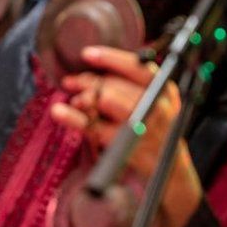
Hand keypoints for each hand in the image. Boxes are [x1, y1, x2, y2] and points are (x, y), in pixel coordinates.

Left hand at [49, 46, 202, 226]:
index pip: (138, 67)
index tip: (87, 54)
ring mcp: (145, 127)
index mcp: (165, 91)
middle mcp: (159, 107)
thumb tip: (82, 75)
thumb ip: (122, 86)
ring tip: (74, 100)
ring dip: (84, 98)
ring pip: (106, 101)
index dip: (111, 58)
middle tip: (70, 82)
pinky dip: (73, 118)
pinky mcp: (129, 147)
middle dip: (88, 82)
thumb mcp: (147, 104)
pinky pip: (95, 127)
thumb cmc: (151, 131)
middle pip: (115, 84)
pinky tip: (59, 112)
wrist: (167, 172)